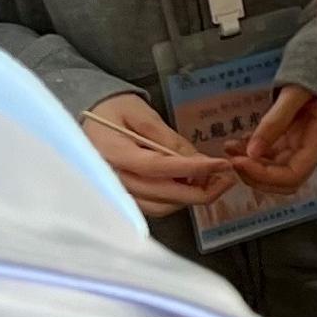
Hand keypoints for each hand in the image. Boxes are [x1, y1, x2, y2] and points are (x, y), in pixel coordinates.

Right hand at [83, 93, 234, 212]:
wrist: (89, 116)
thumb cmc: (115, 110)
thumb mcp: (142, 114)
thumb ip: (167, 138)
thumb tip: (196, 159)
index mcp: (114, 154)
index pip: (158, 167)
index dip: (193, 169)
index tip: (221, 165)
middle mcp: (113, 179)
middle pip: (161, 195)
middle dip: (200, 191)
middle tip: (228, 177)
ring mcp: (117, 192)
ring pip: (160, 206)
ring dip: (190, 197)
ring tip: (215, 180)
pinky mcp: (124, 196)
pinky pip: (153, 206)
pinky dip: (176, 200)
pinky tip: (192, 184)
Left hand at [234, 85, 316, 191]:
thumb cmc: (312, 79)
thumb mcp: (294, 94)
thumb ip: (275, 121)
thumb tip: (253, 152)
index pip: (294, 175)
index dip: (266, 176)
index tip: (242, 162)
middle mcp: (307, 151)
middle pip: (281, 181)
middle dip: (254, 175)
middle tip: (233, 159)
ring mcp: (296, 149)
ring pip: (270, 172)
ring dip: (247, 166)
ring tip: (230, 148)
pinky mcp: (285, 143)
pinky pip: (265, 158)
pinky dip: (249, 156)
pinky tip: (236, 143)